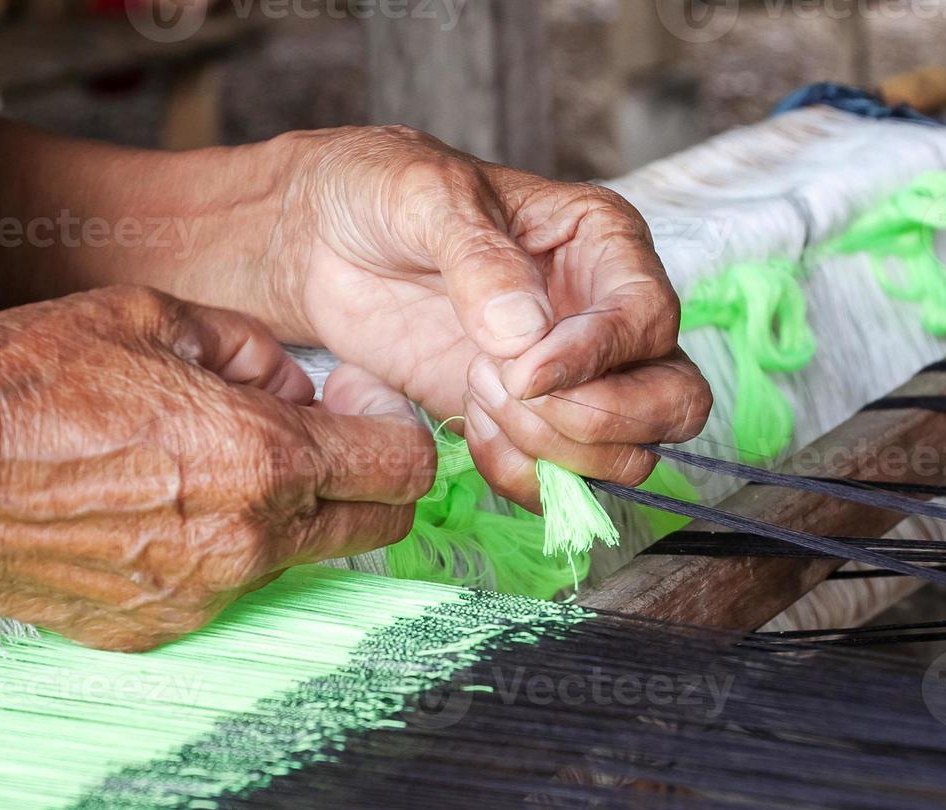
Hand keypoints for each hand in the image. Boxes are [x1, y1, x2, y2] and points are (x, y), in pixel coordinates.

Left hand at [0, 118, 708, 509]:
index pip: (651, 307)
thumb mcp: (411, 196)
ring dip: (570, 460)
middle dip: (612, 419)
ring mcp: (544, 373)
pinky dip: (529, 483)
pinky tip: (479, 466)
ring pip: (618, 443)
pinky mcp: (496, 420)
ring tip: (492, 441)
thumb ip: (479, 261)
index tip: (529, 367)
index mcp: (584, 241)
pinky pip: (548, 470)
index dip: (609, 348)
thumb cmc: (349, 191)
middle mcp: (580, 313)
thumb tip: (531, 333)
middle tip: (526, 422)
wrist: (280, 241)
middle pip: (665, 388)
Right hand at [0, 286, 433, 650]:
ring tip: (203, 461)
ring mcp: (207, 597)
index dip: (397, 430)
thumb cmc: (26, 383)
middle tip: (309, 435)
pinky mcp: (161, 628)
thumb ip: (252, 348)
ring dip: (286, 511)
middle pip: (377, 527)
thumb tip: (298, 383)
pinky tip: (153, 506)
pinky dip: (219, 547)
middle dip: (364, 479)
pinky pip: (228, 586)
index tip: (358, 407)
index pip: (408, 470)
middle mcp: (251, 543)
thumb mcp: (151, 317)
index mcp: (265, 459)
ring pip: (300, 556)